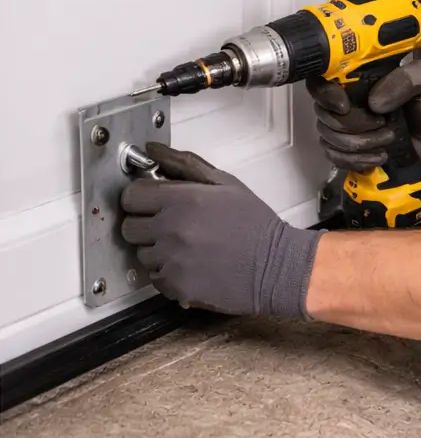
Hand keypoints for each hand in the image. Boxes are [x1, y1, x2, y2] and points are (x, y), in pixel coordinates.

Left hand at [120, 143, 321, 316]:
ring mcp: (171, 262)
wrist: (274, 266)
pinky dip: (168, 271)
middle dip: (144, 223)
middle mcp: (171, 230)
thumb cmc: (253, 221)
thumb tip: (152, 150)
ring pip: (141, 254)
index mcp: (182, 200)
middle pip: (129, 227)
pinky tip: (191, 264)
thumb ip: (184, 164)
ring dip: (156, 249)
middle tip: (168, 223)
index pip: (130, 196)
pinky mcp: (175, 288)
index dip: (139, 196)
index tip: (151, 200)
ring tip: (185, 245)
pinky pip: (155, 277)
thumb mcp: (224, 182)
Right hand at [306, 59, 420, 171]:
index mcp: (356, 77)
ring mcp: (343, 126)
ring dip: (359, 145)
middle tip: (385, 125)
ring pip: (328, 137)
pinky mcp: (347, 149)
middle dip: (354, 126)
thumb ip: (406, 80)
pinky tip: (378, 157)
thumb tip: (374, 102)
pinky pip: (334, 157)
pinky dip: (355, 161)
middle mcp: (344, 99)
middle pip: (325, 114)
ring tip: (388, 141)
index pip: (320, 80)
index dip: (325, 94)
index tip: (345, 106)